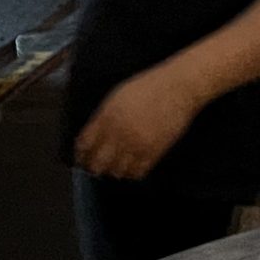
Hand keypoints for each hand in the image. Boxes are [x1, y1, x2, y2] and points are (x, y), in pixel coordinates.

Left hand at [74, 64, 207, 180]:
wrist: (178, 87)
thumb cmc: (150, 86)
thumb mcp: (118, 96)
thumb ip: (102, 117)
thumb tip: (93, 136)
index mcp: (107, 117)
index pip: (84, 145)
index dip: (81, 155)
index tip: (82, 158)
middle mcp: (119, 133)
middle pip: (97, 164)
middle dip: (94, 167)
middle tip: (96, 166)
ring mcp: (136, 144)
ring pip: (116, 171)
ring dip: (114, 170)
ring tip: (116, 165)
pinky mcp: (153, 152)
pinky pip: (137, 172)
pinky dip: (132, 172)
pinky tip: (133, 165)